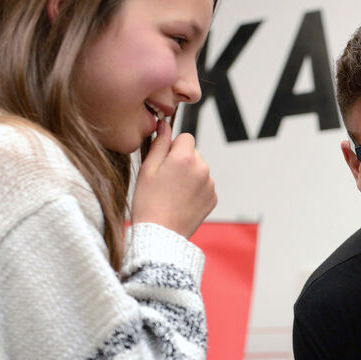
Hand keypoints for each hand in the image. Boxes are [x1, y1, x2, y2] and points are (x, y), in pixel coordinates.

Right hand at [130, 118, 216, 237]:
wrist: (160, 234)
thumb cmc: (148, 202)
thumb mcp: (147, 168)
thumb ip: (159, 143)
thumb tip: (164, 125)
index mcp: (185, 157)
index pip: (186, 138)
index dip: (173, 147)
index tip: (164, 161)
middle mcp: (202, 168)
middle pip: (193, 154)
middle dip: (181, 161)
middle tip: (165, 180)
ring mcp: (210, 184)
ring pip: (199, 170)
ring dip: (189, 176)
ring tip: (172, 193)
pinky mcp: (213, 198)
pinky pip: (204, 186)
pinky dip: (195, 190)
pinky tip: (181, 201)